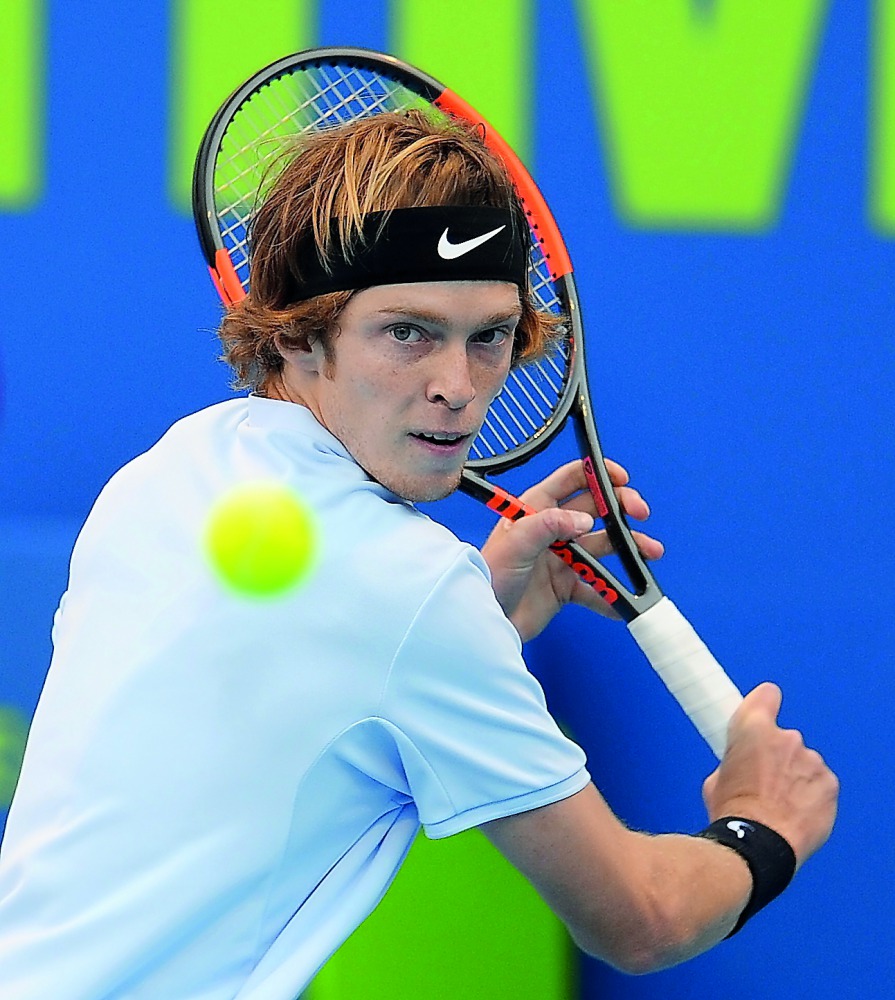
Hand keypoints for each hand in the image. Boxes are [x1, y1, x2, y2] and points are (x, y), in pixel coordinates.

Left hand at [480, 459, 663, 640]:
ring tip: (649, 553)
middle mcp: (551, 530)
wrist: (483, 622)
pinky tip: (625, 600)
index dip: (597, 474)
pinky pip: (597, 588)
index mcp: (535, 509)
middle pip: (595, 510)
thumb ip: (548, 526)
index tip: (622, 478)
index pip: (571, 480)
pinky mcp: (566, 587)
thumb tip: (584, 519)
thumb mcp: (514, 544)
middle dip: (621, 509)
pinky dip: (613, 595)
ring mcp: (561, 558)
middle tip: (640, 513)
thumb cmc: (487, 578)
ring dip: (629, 549)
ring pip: (603, 547)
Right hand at [702, 683, 838, 867]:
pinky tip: (796, 813)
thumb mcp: (715, 779)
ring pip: (804, 763)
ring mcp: (812, 761)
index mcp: (752, 729)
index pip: (766, 695)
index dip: (764, 705)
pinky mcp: (830, 785)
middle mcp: (786, 738)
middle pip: (784, 738)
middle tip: (763, 781)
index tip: (762, 715)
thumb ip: (734, 762)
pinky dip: (811, 795)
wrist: (758, 845)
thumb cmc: (733, 812)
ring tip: (780, 804)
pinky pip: (820, 784)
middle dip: (777, 755)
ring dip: (795, 777)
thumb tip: (741, 769)